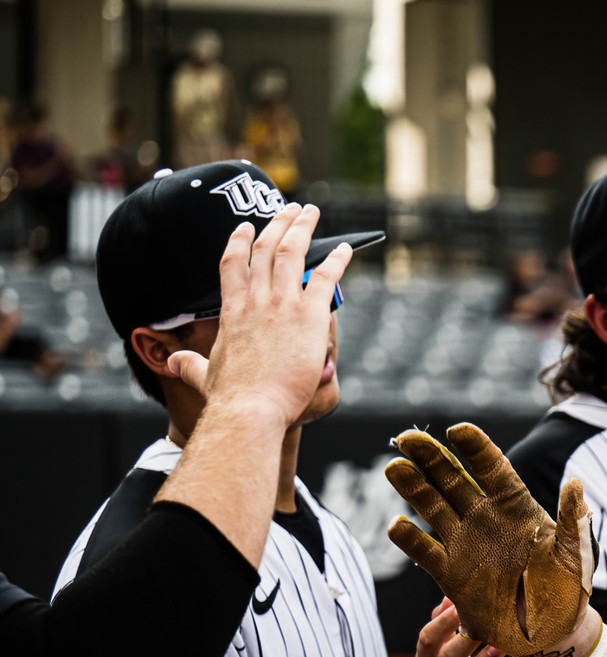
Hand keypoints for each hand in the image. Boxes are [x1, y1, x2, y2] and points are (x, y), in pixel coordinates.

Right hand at [167, 203, 351, 429]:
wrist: (251, 408)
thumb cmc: (230, 398)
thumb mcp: (203, 375)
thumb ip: (189, 365)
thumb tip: (171, 363)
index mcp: (232, 311)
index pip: (233, 265)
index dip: (239, 242)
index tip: (245, 226)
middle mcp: (256, 300)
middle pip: (266, 250)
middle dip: (277, 224)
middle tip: (289, 209)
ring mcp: (282, 304)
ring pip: (292, 253)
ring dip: (302, 228)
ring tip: (310, 212)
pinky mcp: (309, 316)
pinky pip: (325, 278)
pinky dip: (336, 260)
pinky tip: (346, 249)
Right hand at [386, 423, 597, 656]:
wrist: (550, 634)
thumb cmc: (569, 591)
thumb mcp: (576, 556)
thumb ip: (573, 521)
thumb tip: (576, 483)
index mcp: (517, 508)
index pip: (493, 469)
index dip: (475, 448)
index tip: (457, 430)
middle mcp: (485, 519)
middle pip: (453, 480)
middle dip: (431, 458)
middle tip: (406, 438)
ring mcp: (465, 544)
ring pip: (432, 507)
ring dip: (413, 488)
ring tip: (395, 468)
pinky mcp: (450, 573)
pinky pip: (424, 551)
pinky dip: (409, 538)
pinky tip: (397, 526)